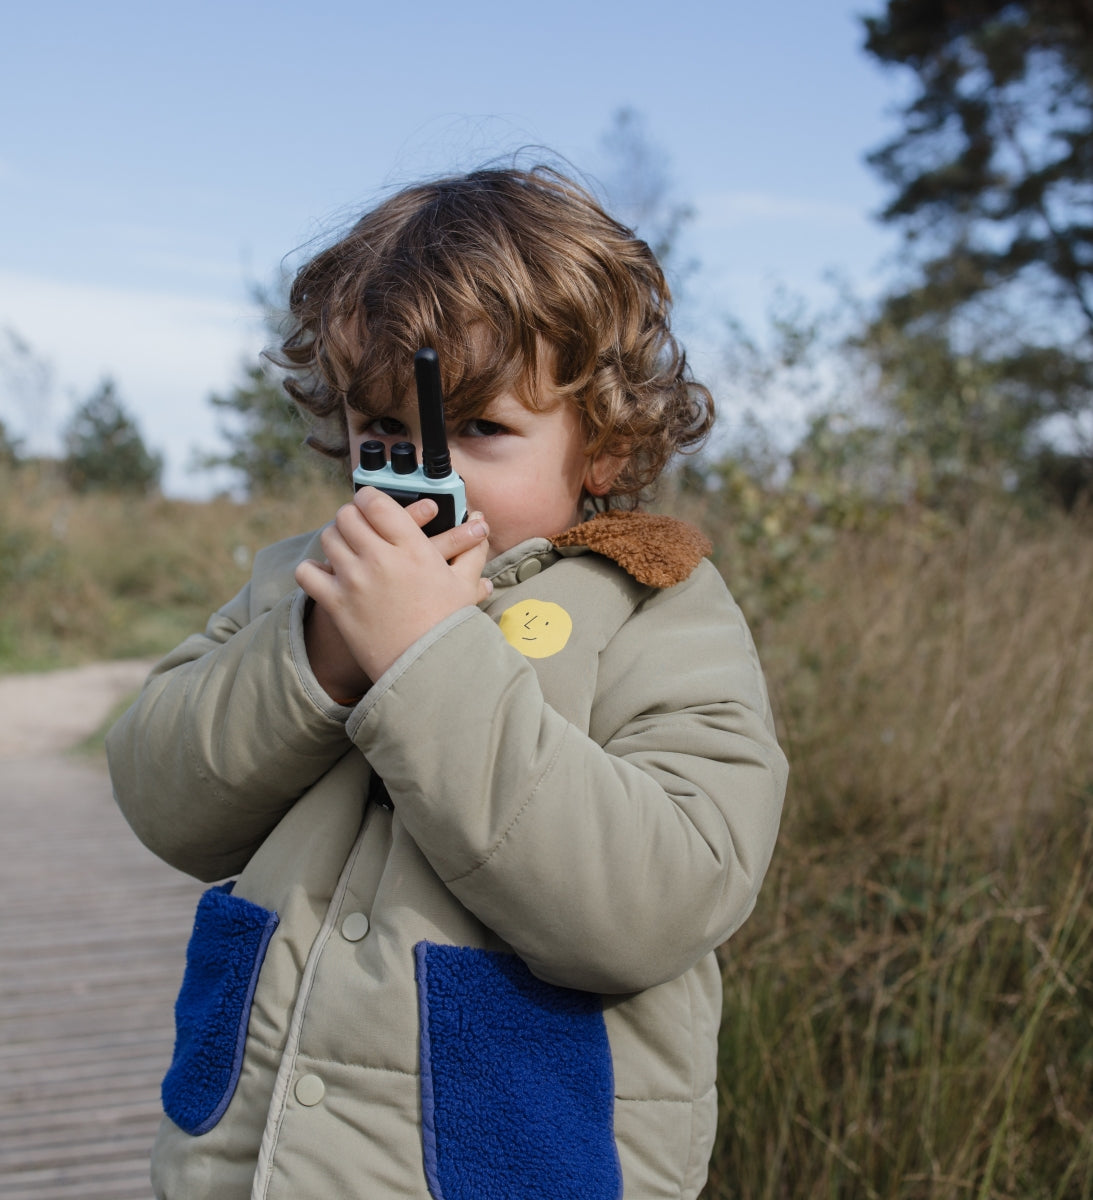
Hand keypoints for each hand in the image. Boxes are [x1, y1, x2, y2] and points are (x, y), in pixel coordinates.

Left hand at [296, 489, 491, 696]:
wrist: (427, 669)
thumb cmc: (449, 627)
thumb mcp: (464, 585)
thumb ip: (473, 550)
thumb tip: (480, 523)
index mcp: (412, 548)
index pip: (376, 503)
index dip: (369, 497)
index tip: (371, 503)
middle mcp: (380, 558)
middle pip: (347, 516)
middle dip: (351, 516)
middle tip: (357, 523)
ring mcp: (355, 580)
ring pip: (329, 539)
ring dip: (335, 538)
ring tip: (345, 547)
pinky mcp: (336, 604)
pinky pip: (308, 573)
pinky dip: (312, 570)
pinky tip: (324, 573)